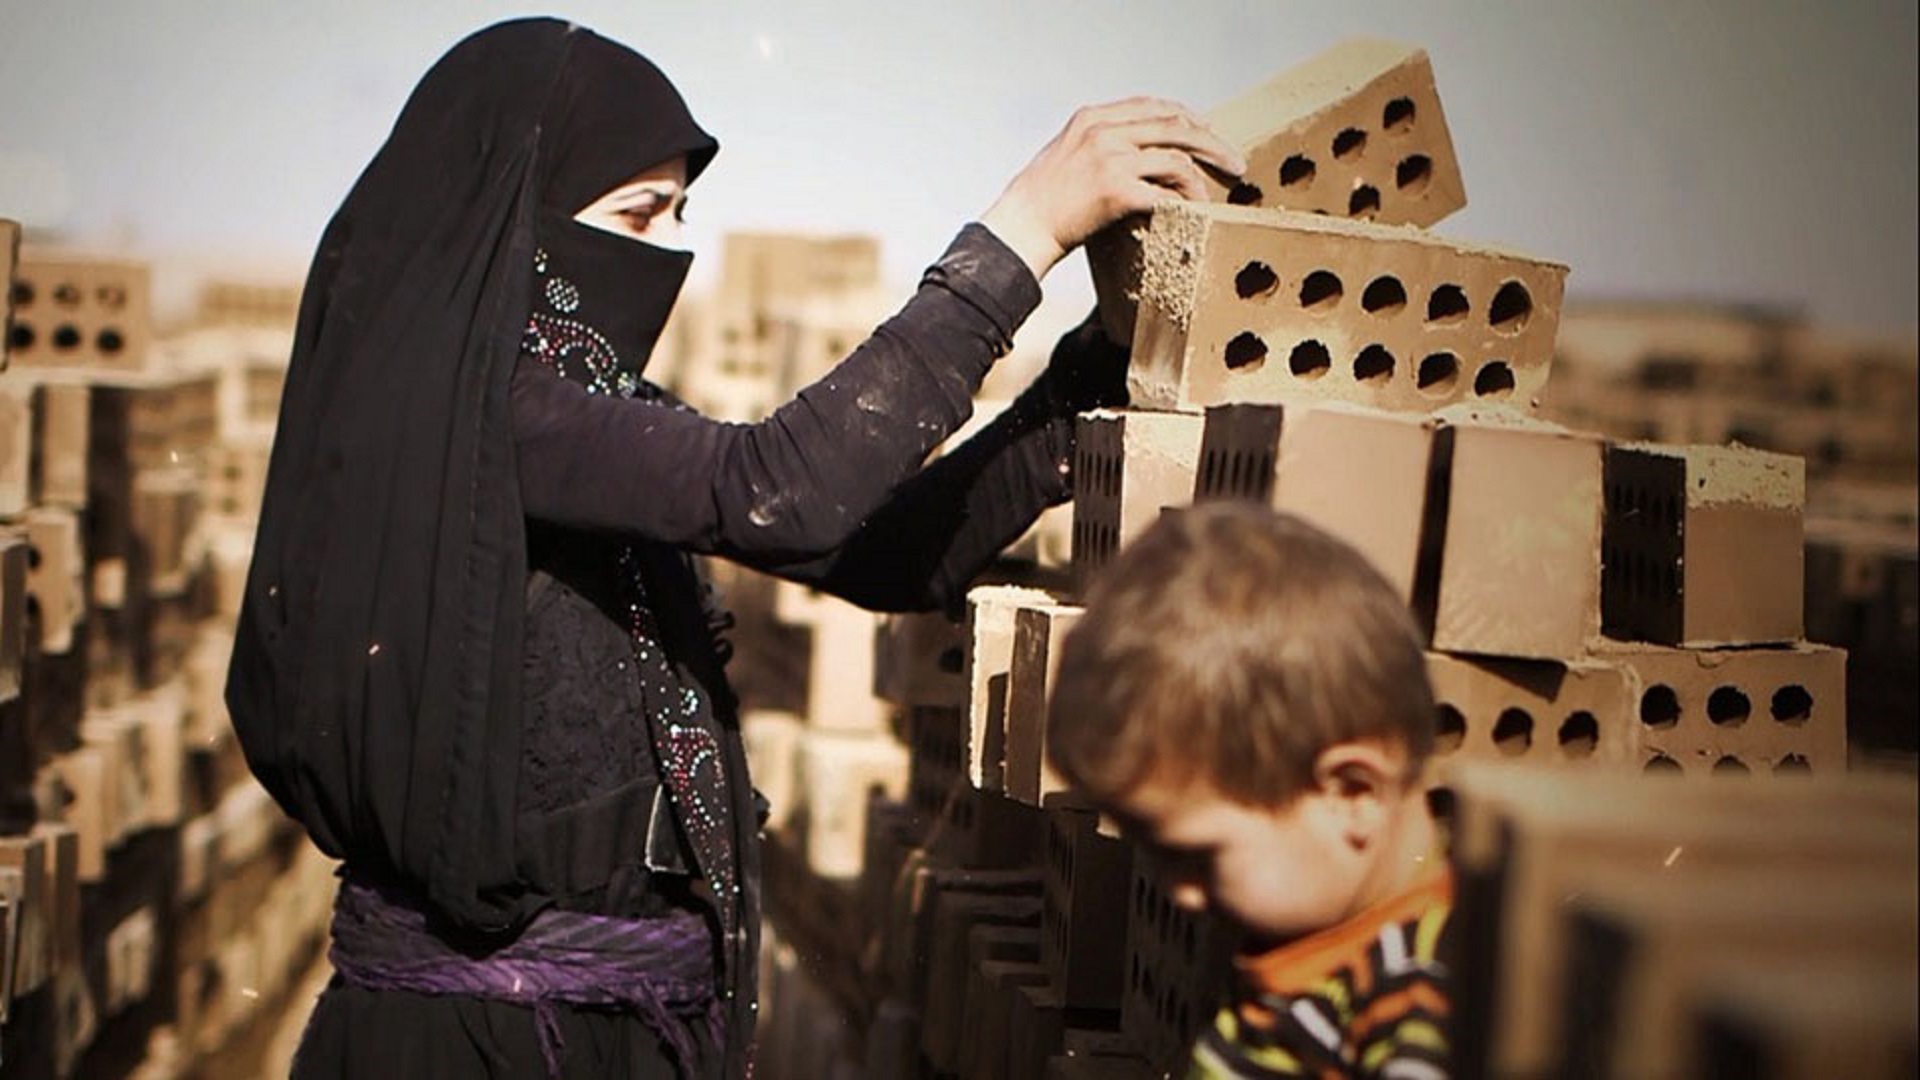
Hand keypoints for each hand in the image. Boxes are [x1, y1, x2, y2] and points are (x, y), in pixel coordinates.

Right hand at [981, 98, 1245, 281]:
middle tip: (1235, 162)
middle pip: (1175, 124)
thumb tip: (1139, 150)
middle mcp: (1103, 130)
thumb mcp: (1067, 151)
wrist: (1022, 226)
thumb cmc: (1043, 199)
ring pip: (1176, 157)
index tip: (1207, 132)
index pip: (1152, 106)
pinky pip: (1166, 192)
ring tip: (1215, 193)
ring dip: (1203, 177)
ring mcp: (1110, 158)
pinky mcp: (1115, 189)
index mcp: (1092, 117)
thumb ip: (1100, 142)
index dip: (1187, 117)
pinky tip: (1195, 212)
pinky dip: (1186, 202)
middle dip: (1211, 142)